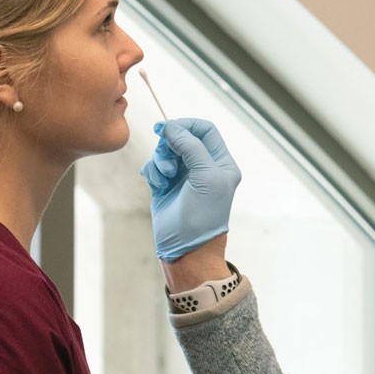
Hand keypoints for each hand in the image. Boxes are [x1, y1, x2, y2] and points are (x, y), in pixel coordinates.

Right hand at [140, 118, 240, 261]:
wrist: (187, 248)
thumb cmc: (203, 215)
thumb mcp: (205, 176)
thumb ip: (190, 147)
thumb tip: (171, 126)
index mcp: (221, 162)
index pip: (205, 130)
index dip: (187, 125)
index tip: (169, 128)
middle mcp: (203, 166)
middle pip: (182, 137)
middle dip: (170, 145)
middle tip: (168, 161)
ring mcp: (183, 175)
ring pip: (165, 151)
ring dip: (161, 161)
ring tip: (165, 178)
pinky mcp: (165, 185)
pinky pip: (153, 166)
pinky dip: (153, 172)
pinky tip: (158, 187)